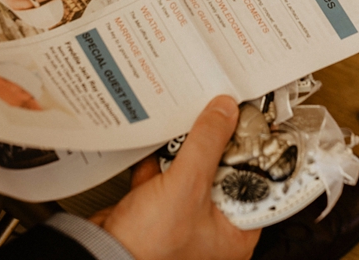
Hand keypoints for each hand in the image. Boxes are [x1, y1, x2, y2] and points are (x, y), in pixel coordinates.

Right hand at [92, 96, 259, 259]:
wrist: (101, 255)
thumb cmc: (148, 247)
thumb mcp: (187, 186)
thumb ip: (208, 144)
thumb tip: (225, 112)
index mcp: (234, 234)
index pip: (257, 184)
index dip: (256, 153)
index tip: (251, 125)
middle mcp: (213, 228)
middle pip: (225, 173)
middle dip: (216, 146)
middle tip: (217, 119)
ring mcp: (184, 217)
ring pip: (194, 171)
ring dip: (186, 151)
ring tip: (187, 128)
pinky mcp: (159, 210)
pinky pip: (165, 177)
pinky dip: (159, 161)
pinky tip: (156, 146)